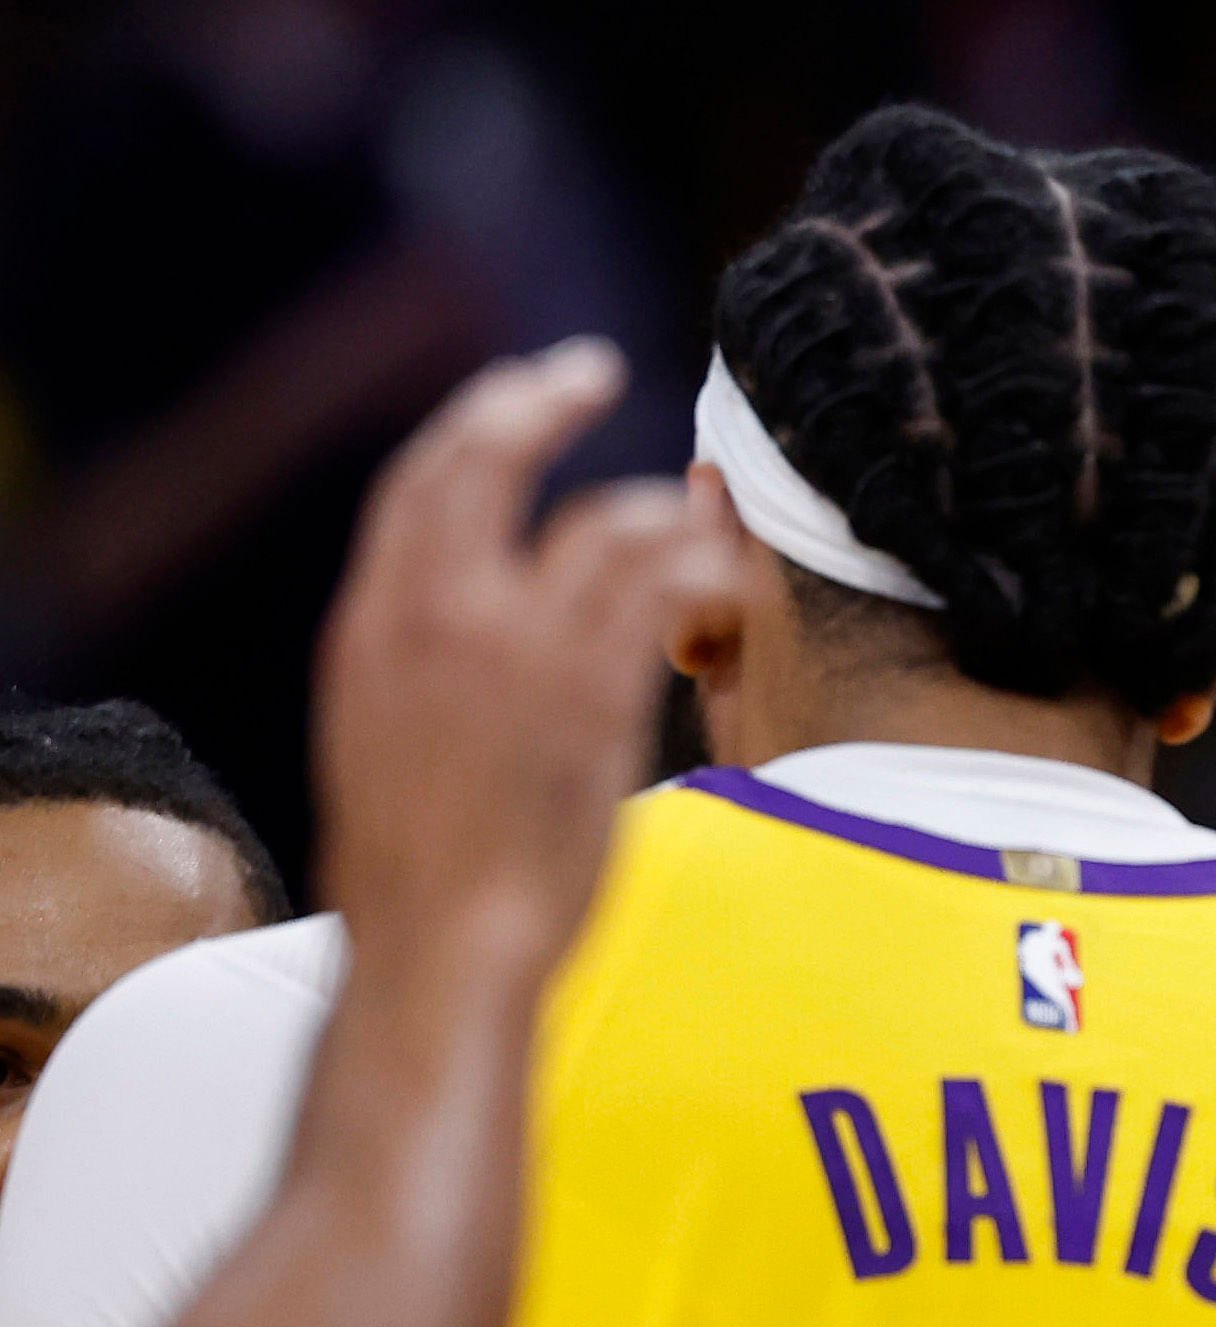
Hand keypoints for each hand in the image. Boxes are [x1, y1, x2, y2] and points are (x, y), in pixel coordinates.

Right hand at [311, 339, 731, 1003]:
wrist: (440, 943)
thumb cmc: (422, 870)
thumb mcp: (382, 739)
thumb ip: (415, 665)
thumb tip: (449, 625)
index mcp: (374, 625)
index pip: (418, 484)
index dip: (472, 421)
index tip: (515, 391)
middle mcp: (433, 617)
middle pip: (487, 461)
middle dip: (539, 399)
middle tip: (592, 369)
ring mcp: (512, 651)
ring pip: (597, 522)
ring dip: (653, 507)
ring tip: (690, 518)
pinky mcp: (586, 696)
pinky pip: (653, 592)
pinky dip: (692, 566)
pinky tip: (715, 577)